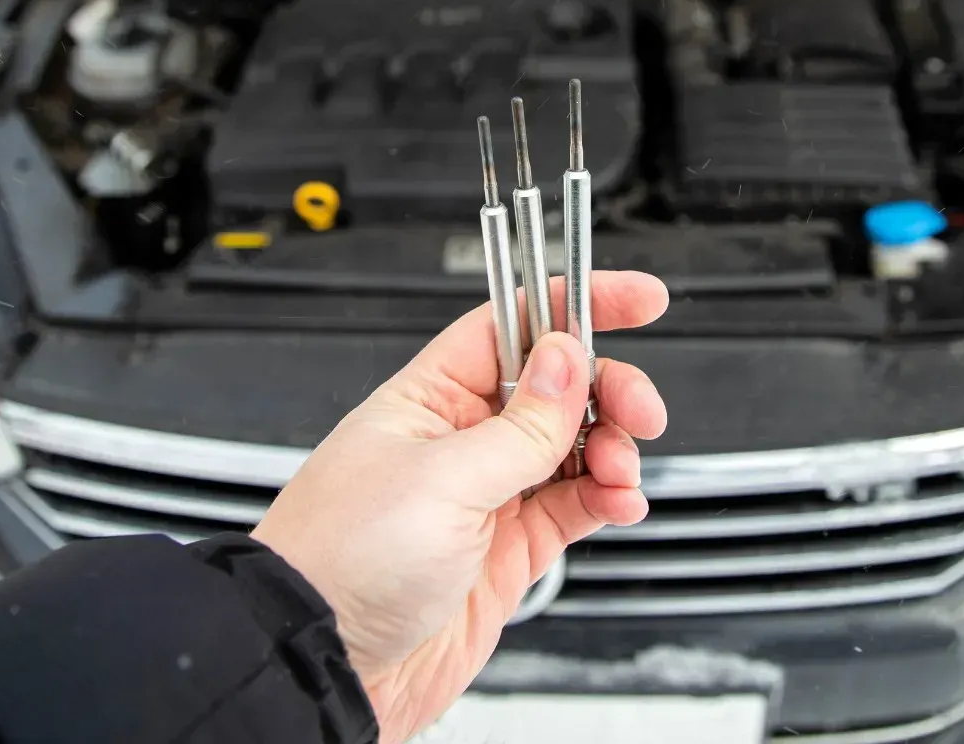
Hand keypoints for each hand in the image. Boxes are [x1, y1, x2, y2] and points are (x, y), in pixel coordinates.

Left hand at [251, 271, 668, 742]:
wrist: (324, 663)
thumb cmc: (341, 559)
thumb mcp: (440, 480)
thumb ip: (519, 425)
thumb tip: (567, 359)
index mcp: (431, 397)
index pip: (514, 325)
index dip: (577, 305)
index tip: (639, 300)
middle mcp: (461, 438)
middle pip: (557, 387)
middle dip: (608, 391)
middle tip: (639, 412)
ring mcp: (487, 493)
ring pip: (574, 447)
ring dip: (612, 450)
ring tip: (620, 473)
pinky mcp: (508, 549)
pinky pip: (575, 506)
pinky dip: (607, 499)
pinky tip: (619, 503)